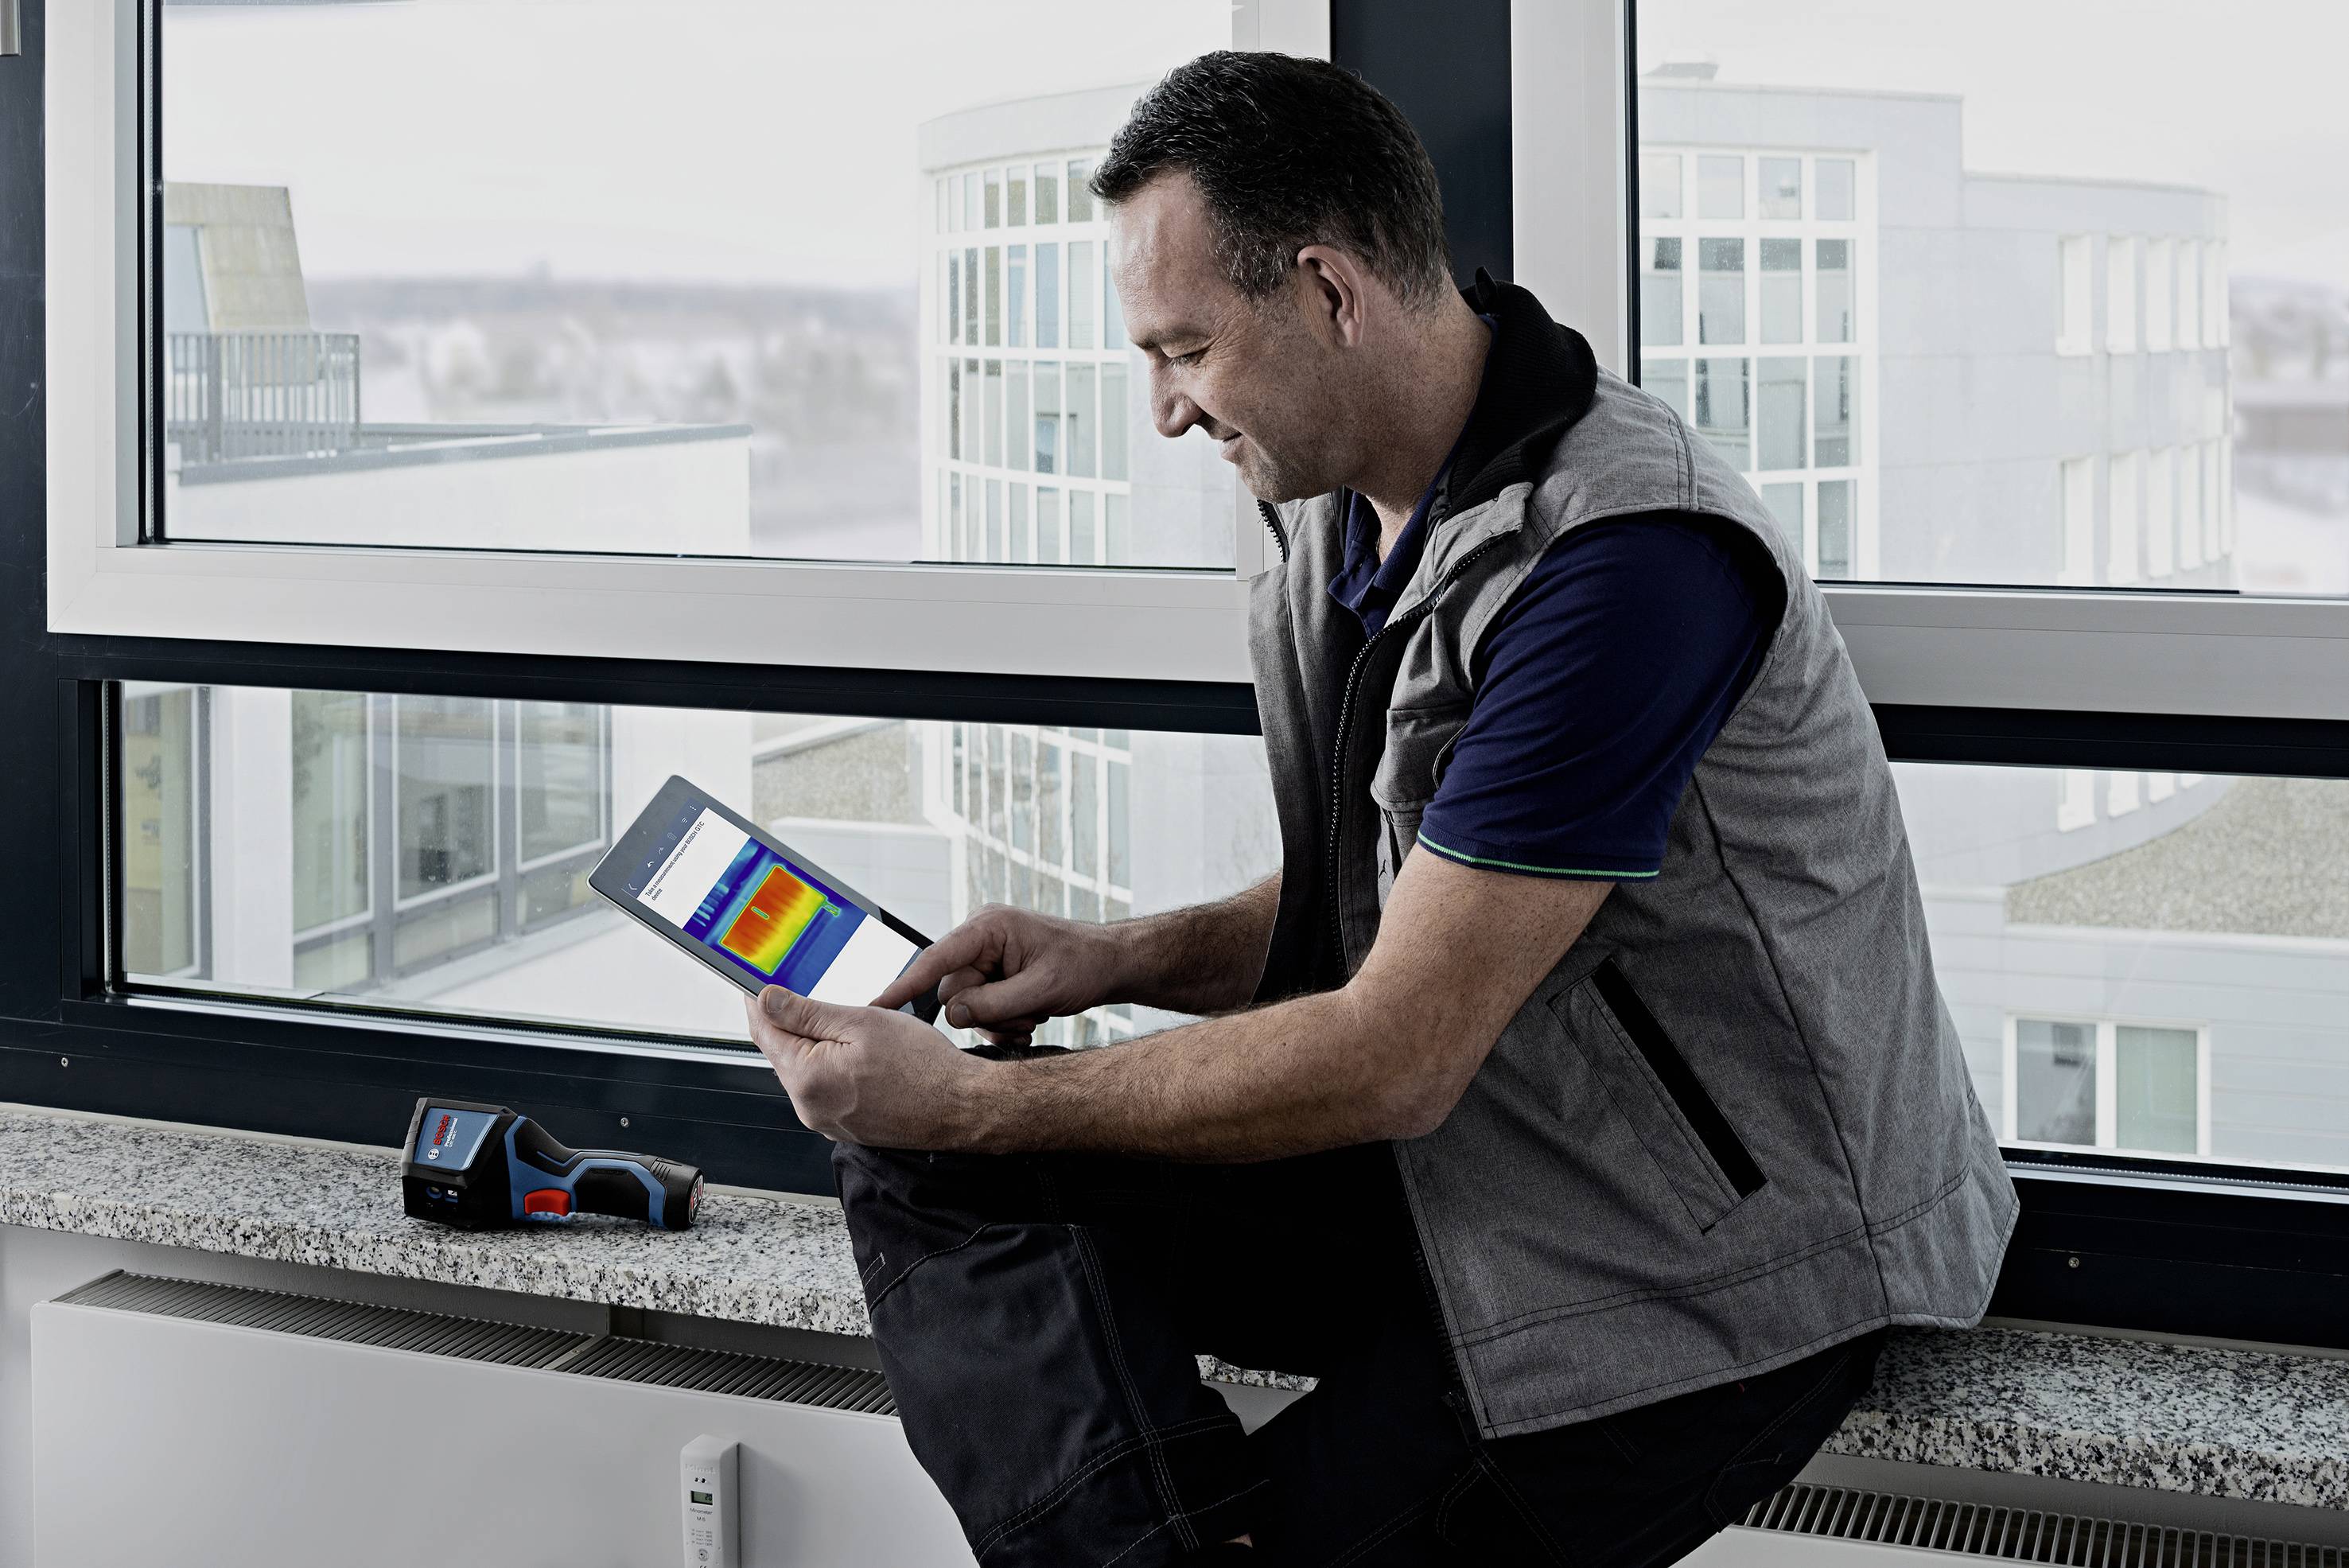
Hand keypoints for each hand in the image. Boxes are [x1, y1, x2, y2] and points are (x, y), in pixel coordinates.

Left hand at [746, 986, 990, 1148]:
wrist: (960, 1107)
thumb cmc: (923, 1068)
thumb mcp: (862, 1022)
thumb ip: (807, 1013)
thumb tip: (768, 1000)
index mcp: (807, 1079)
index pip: (764, 1032)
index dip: (758, 1002)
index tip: (757, 984)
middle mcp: (810, 1106)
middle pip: (783, 1052)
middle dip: (790, 1021)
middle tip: (807, 991)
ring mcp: (827, 1119)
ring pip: (806, 1070)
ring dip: (814, 1043)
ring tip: (845, 1022)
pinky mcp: (845, 1125)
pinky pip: (826, 1087)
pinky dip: (831, 1065)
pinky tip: (858, 1050)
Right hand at [873, 904, 1128, 1044]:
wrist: (1110, 965)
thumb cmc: (1082, 965)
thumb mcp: (1039, 989)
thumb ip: (991, 1004)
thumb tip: (952, 1015)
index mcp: (988, 928)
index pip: (935, 959)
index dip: (904, 985)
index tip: (876, 1008)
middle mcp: (981, 939)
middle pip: (952, 991)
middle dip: (984, 1014)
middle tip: (1024, 1019)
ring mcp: (987, 958)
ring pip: (966, 1006)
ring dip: (998, 1021)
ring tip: (1033, 1016)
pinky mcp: (994, 975)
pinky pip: (980, 1008)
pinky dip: (1003, 1020)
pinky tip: (1030, 1017)